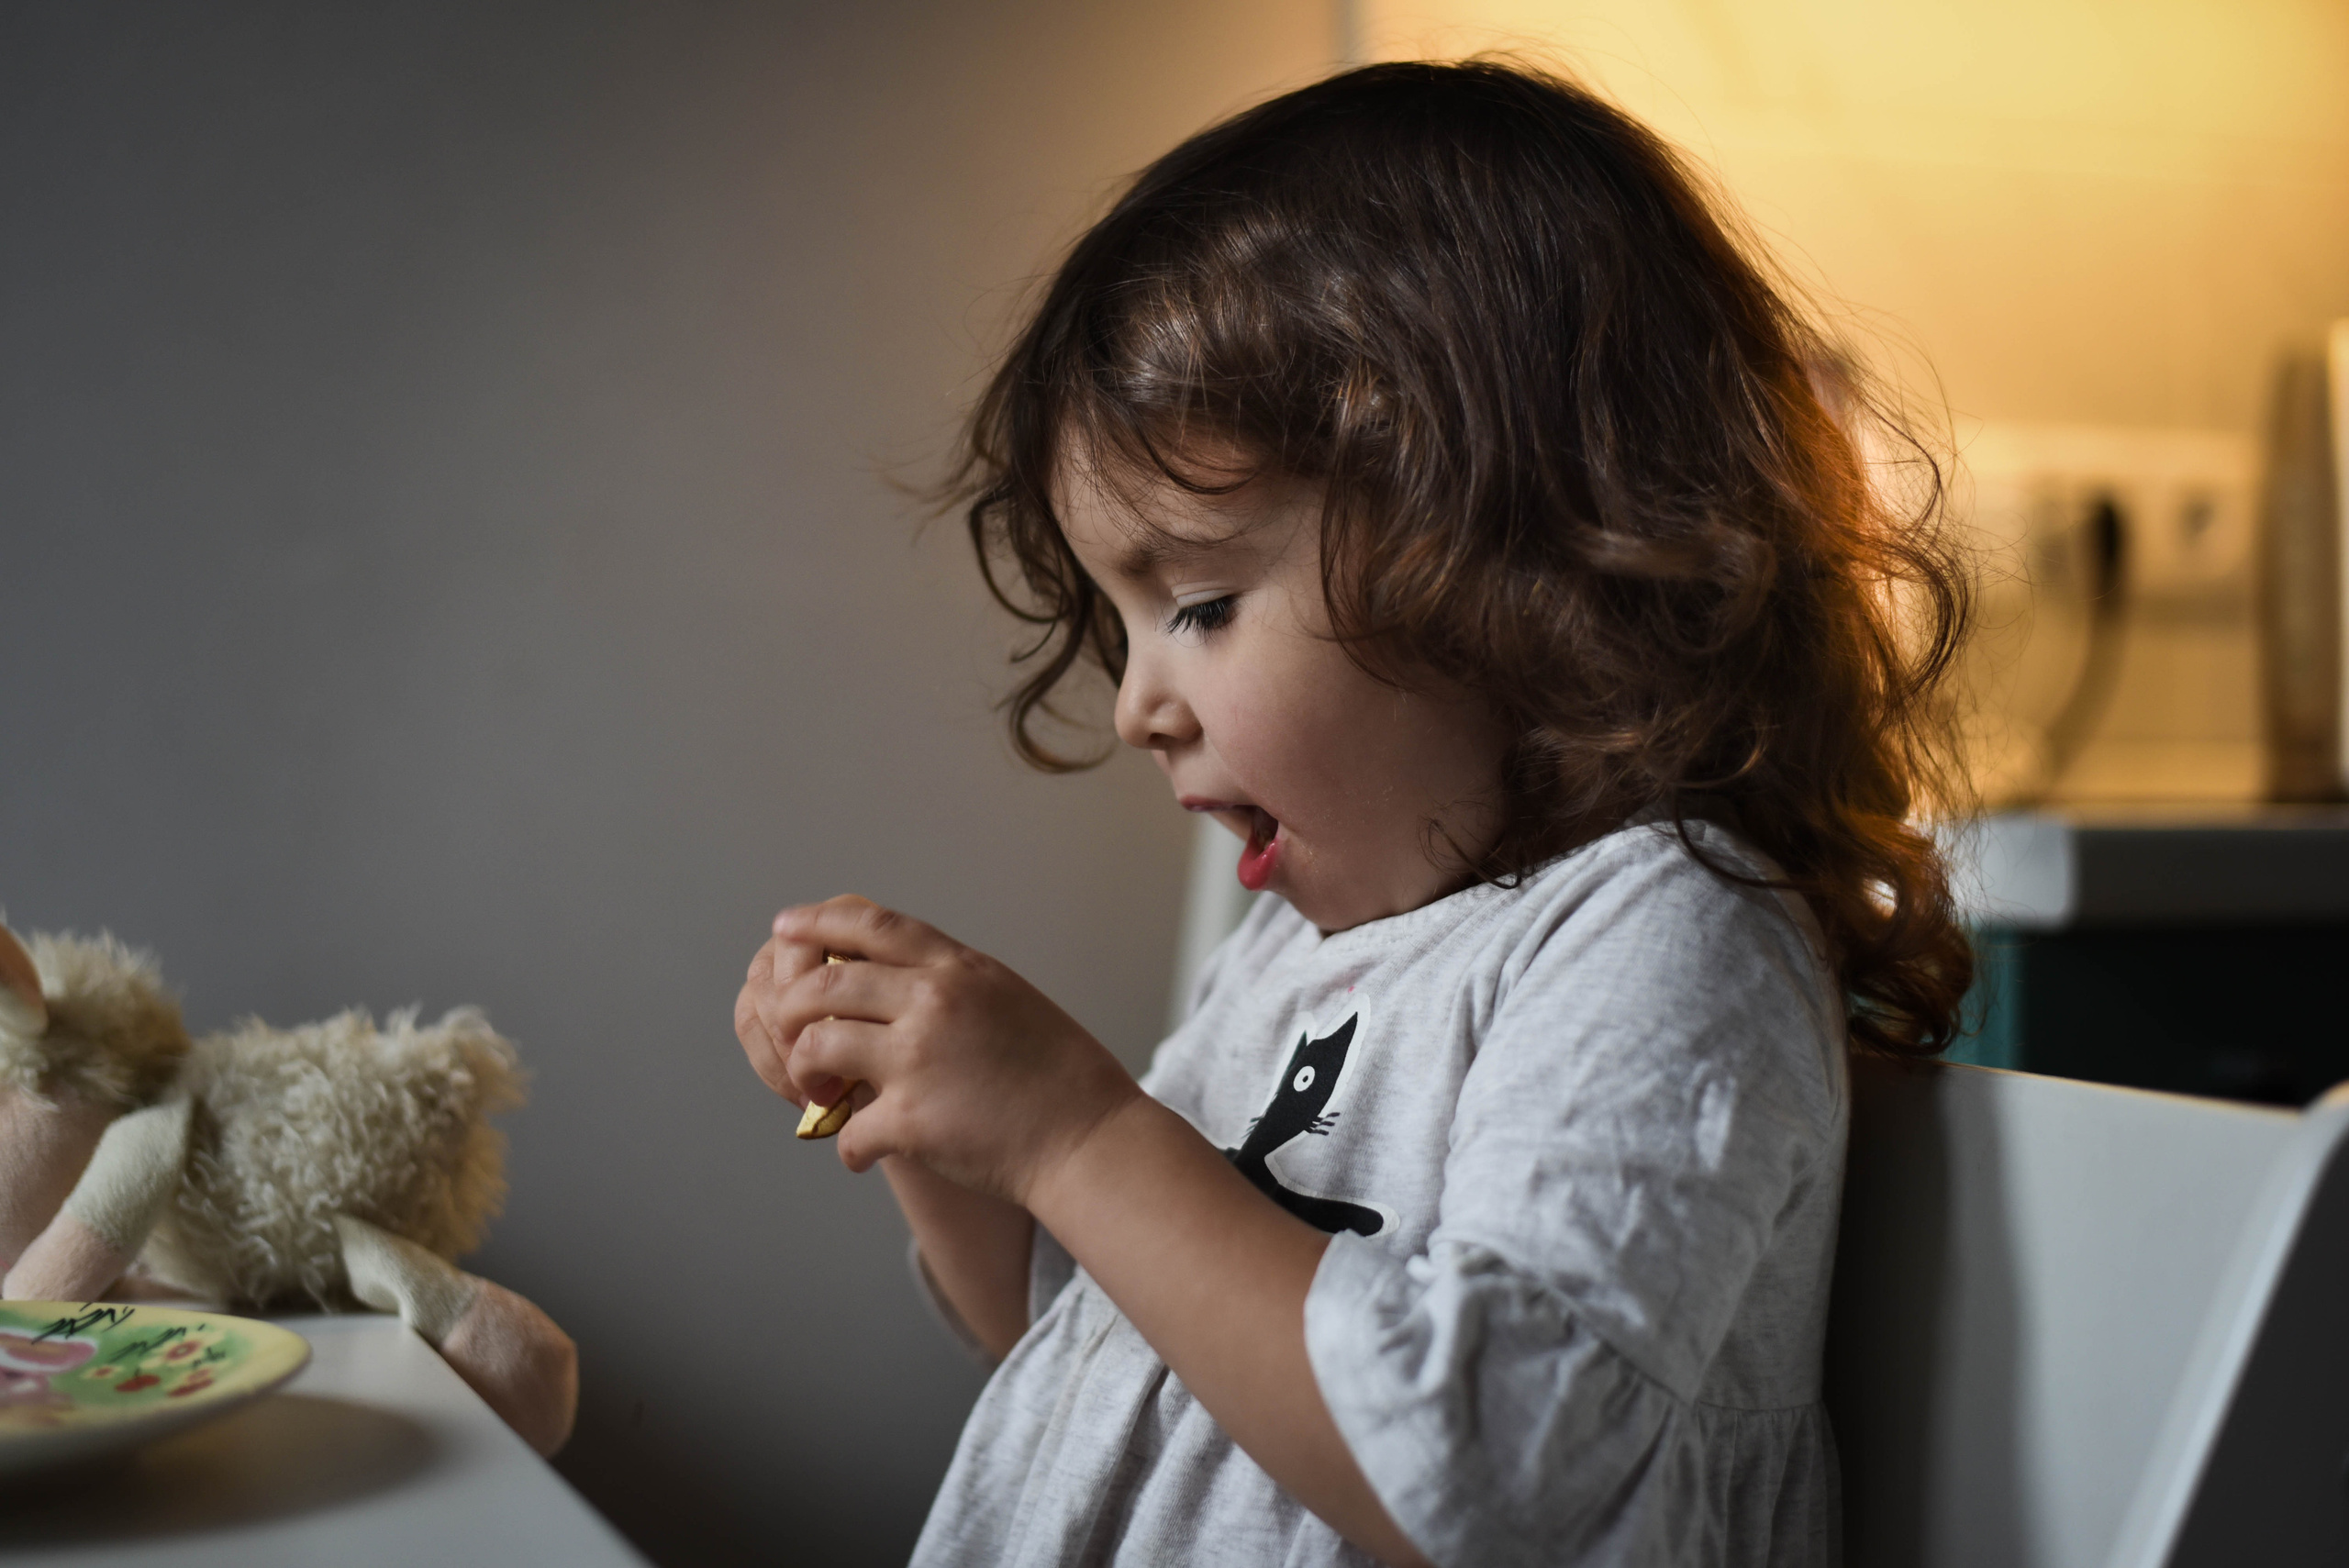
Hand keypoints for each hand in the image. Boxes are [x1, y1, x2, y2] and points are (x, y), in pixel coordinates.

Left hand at [734, 896, 1141, 1201]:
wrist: (1089, 1139)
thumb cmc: (1060, 1076)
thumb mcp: (1009, 999)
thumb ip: (953, 983)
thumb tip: (897, 978)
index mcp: (960, 969)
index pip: (872, 925)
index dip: (818, 922)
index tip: (784, 927)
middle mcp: (935, 1002)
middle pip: (825, 984)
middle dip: (792, 1009)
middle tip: (792, 1033)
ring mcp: (919, 1059)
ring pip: (817, 1047)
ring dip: (805, 1073)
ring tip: (820, 1093)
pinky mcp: (912, 1119)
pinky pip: (847, 1129)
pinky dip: (848, 1146)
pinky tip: (864, 1153)